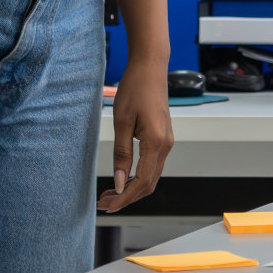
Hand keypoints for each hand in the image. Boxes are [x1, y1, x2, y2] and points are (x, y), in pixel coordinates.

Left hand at [96, 59, 174, 211]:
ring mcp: (166, 141)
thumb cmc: (135, 88)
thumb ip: (121, 153)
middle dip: (127, 197)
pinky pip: (152, 165)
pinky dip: (138, 176)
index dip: (124, 197)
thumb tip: (119, 181)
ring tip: (110, 192)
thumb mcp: (122, 121)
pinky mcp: (163, 137)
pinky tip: (123, 176)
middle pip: (149, 184)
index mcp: (156, 142)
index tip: (108, 205)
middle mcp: (166, 145)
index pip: (142, 182)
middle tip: (105, 203)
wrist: (150, 66)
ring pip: (152, 176)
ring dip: (132, 188)